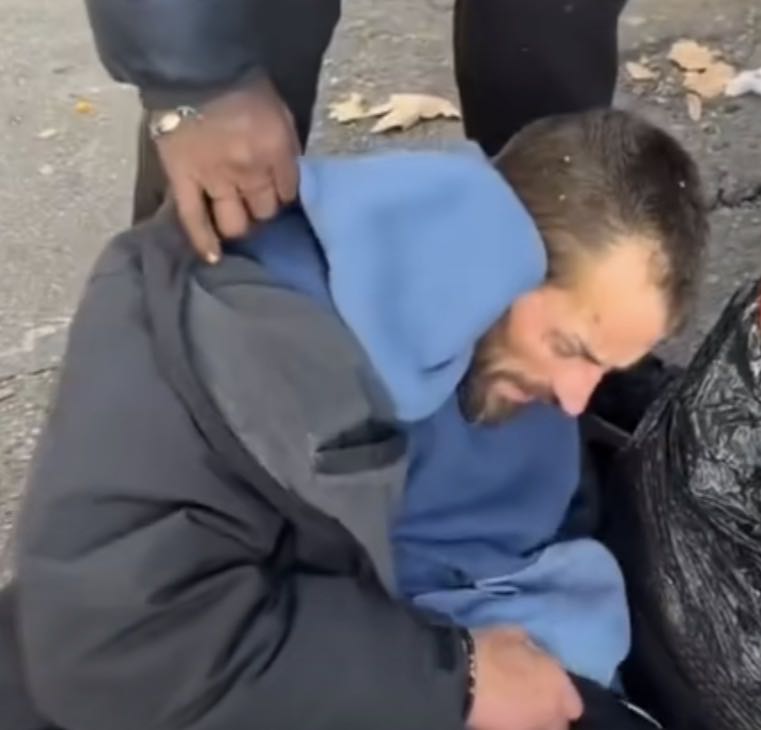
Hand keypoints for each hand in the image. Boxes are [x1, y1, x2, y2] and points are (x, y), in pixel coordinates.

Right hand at [156, 78, 299, 262]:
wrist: (194, 68)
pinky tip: (213, 259)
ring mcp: (215, 181)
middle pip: (264, 212)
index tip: (278, 193)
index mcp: (276, 155)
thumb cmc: (244, 87)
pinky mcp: (184, 182)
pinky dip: (204, 242)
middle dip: (264, 211)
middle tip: (257, 207)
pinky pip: (194, 220)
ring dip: (240, 226)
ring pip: (235, 223)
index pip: (288, 194)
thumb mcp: (280, 114)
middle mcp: (249, 174)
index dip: (284, 195)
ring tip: (239, 224)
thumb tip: (290, 178)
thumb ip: (286, 149)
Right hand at [467, 628, 582, 729]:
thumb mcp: (515, 635)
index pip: (574, 705)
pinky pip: (519, 729)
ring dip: (533, 721)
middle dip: (550, 715)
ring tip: (516, 710)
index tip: (547, 690)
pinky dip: (514, 724)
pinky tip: (502, 715)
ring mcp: (530, 729)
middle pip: (558, 724)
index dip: (561, 697)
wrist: (461, 677)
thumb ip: (534, 650)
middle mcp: (551, 713)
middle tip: (532, 702)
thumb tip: (536, 656)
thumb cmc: (490, 650)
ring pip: (538, 729)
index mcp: (557, 685)